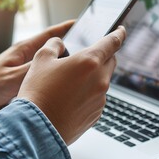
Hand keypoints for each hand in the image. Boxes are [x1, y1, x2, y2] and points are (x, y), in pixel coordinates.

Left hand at [0, 20, 73, 118]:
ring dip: (63, 62)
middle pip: (53, 47)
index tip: (81, 22)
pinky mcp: (25, 78)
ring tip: (79, 65)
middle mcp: (28, 56)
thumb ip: (34, 70)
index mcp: (25, 50)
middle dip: (70, 45)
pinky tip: (63, 81)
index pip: (50, 34)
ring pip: (50, 61)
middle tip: (88, 47)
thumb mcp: (14, 78)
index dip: (66, 27)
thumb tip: (55, 63)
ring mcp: (27, 67)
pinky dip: (55, 74)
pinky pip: (45, 74)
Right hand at [17, 26, 125, 144]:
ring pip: (103, 81)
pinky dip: (89, 94)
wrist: (37, 128)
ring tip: (70, 83)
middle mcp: (100, 79)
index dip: (118, 33)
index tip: (121, 30)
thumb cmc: (38, 93)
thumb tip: (59, 43)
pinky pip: (97, 97)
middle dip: (103, 56)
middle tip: (85, 59)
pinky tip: (71, 98)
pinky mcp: (97, 113)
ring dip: (93, 77)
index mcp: (89, 61)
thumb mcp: (41, 59)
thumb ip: (53, 45)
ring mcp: (100, 99)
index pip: (112, 42)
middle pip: (110, 61)